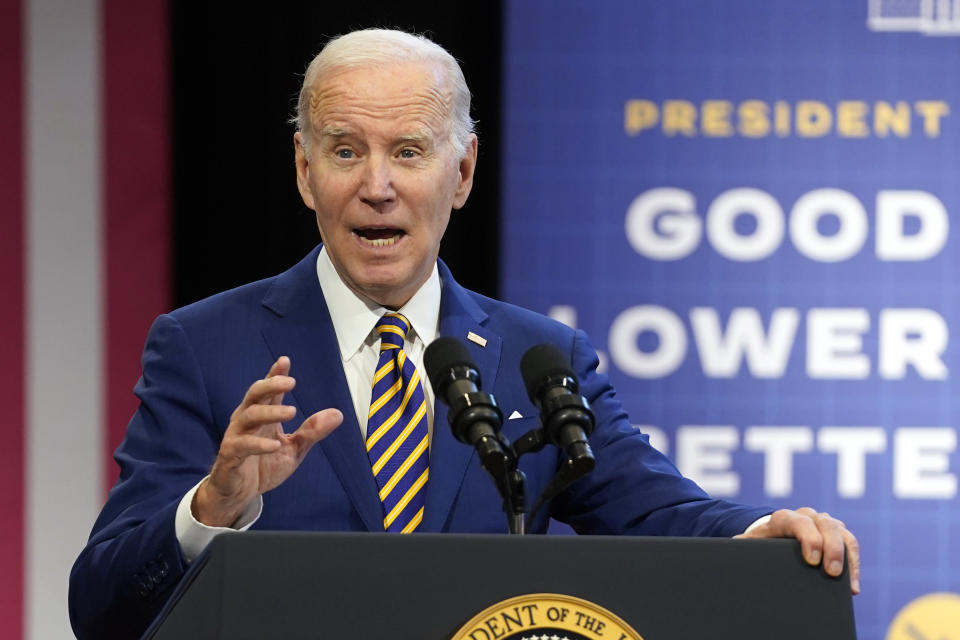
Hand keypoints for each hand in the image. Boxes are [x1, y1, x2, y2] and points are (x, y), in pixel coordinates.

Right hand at [193, 356, 342, 526]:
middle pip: (254, 395)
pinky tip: (275, 445)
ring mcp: (236, 437)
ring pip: (248, 416)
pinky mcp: (230, 455)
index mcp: (262, 417)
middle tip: (291, 382)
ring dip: (270, 412)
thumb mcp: (294, 450)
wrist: (240, 494)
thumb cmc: (264, 466)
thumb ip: (312, 432)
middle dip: (271, 385)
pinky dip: (259, 444)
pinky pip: (242, 445)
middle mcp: (246, 422)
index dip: (275, 375)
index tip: (285, 361)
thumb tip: (338, 414)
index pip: (268, 391)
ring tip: (291, 411)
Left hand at [735, 507, 859, 594]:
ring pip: (842, 533)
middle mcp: (807, 515)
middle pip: (826, 525)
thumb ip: (742, 546)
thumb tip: (733, 551)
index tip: (812, 561)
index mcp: (784, 518)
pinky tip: (852, 587)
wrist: (775, 532)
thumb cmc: (762, 541)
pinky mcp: (837, 533)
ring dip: (847, 558)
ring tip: (847, 585)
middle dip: (832, 549)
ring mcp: (824, 522)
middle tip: (832, 573)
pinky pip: (851, 545)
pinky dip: (854, 565)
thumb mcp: (751, 543)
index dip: (809, 539)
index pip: (800, 523)